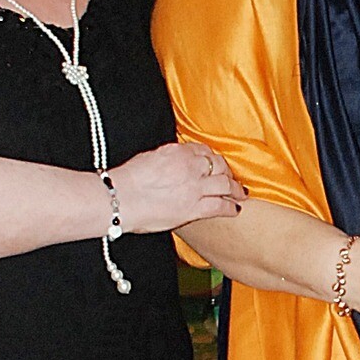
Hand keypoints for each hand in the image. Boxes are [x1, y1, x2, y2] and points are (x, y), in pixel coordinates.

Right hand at [114, 143, 246, 234]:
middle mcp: (189, 166)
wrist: (120, 199)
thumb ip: (165, 159)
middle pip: (218, 165)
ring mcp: (194, 187)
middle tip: (231, 177)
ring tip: (240, 193)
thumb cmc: (126, 181)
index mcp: (176, 151)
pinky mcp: (193, 208)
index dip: (211, 158)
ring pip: (224, 184)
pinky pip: (220, 205)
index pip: (201, 150)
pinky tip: (236, 208)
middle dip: (227, 171)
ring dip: (235, 188)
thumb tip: (171, 165)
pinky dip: (231, 206)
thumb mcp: (148, 159)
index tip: (213, 163)